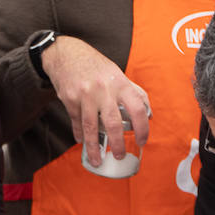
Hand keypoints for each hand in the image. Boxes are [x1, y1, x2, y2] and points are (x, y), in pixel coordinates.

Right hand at [40, 36, 152, 166]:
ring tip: (97, 161)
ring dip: (94, 147)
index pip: (138, 109)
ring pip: (91, 128)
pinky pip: (76, 122)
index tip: (142, 141)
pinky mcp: (70, 100)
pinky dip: (80, 135)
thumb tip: (148, 113)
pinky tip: (82, 142)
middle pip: (113, 123)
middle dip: (118, 144)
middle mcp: (104, 89)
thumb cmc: (96, 66)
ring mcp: (85, 95)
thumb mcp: (118, 74)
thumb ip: (133, 92)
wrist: (66, 54)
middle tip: (120, 155)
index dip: (143, 128)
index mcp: (120, 83)